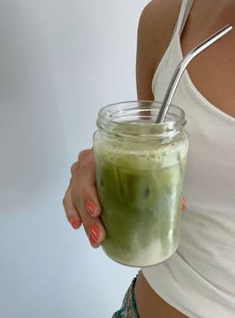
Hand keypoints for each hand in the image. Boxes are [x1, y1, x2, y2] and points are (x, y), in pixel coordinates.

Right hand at [63, 148, 186, 247]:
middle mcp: (87, 161)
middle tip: (99, 235)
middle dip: (88, 216)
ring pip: (74, 196)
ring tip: (95, 239)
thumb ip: (161, 179)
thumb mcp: (146, 160)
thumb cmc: (134, 149)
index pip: (89, 171)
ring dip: (82, 219)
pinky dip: (71, 211)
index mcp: (102, 152)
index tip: (97, 211)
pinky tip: (77, 225)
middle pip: (80, 188)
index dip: (90, 193)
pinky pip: (69, 197)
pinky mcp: (77, 181)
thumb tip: (179, 205)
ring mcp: (80, 171)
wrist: (125, 138)